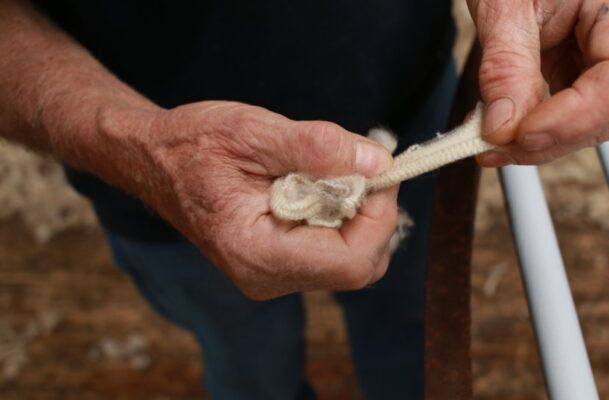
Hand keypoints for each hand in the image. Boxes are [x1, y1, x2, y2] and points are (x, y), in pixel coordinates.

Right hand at [99, 102, 396, 299]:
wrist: (154, 161)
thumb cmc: (193, 145)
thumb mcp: (252, 131)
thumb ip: (317, 147)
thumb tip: (377, 162)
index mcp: (257, 253)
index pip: (352, 260)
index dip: (379, 215)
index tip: (377, 167)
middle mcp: (266, 278)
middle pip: (359, 266)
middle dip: (374, 214)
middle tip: (360, 164)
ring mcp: (272, 277)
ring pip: (351, 260)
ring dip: (359, 213)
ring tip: (333, 170)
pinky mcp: (278, 265)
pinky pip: (333, 251)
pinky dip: (343, 216)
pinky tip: (321, 184)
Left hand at [466, 0, 608, 165]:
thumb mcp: (506, 4)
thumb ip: (507, 65)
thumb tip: (502, 126)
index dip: (572, 120)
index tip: (520, 135)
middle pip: (606, 112)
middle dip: (547, 138)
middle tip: (492, 147)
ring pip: (588, 120)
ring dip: (538, 140)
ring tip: (490, 141)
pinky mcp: (585, 66)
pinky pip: (569, 108)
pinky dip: (534, 124)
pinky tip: (503, 128)